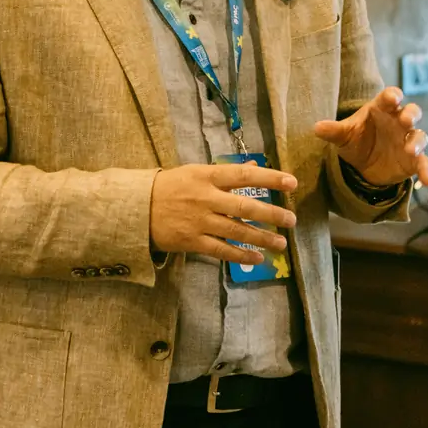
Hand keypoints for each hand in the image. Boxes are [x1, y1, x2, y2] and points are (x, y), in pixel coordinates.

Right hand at [150, 162, 297, 264]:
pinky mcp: (192, 241)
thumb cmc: (169, 187)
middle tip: (291, 220)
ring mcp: (199, 221)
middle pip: (244, 206)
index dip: (269, 178)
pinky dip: (240, 255)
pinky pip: (221, 250)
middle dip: (271, 213)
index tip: (291, 181)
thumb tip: (254, 169)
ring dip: (261, 238)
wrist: (136, 208)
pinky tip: (257, 259)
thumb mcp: (195, 173)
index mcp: (206, 176)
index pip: (243, 175)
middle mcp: (205, 198)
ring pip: (237, 231)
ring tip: (281, 243)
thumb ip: (224, 174)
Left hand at [314, 87, 427, 187]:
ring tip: (410, 150)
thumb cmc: (356, 140)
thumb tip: (316, 128)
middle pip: (412, 112)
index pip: (390, 97)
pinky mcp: (413, 160)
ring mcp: (408, 140)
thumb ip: (333, 131)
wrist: (362, 165)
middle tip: (406, 120)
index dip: (393, 96)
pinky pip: (424, 162)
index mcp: (382, 109)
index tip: (393, 98)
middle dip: (411, 114)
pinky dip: (427, 170)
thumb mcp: (344, 136)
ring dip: (417, 142)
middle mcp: (399, 122)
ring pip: (420, 136)